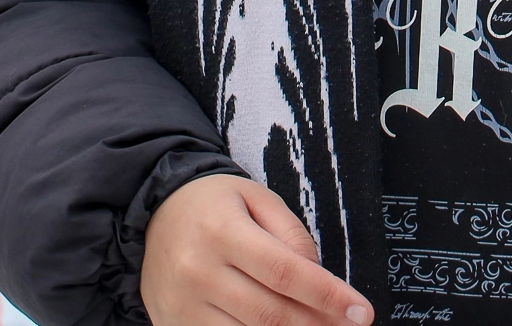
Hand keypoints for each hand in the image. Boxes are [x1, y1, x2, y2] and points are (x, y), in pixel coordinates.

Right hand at [140, 174, 371, 325]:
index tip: (360, 312)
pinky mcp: (176, 325)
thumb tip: (317, 277)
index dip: (328, 296)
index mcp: (223, 231)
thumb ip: (291, 234)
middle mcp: (200, 271)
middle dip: (318, 324)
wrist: (150, 216)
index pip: (286, 272)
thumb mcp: (255, 198)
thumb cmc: (211, 206)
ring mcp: (185, 305)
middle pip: (272, 313)